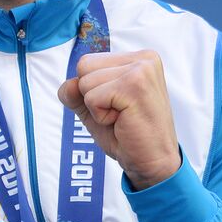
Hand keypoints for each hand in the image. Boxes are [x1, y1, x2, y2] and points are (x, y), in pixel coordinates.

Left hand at [57, 51, 180, 189]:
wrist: (152, 163)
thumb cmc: (128, 136)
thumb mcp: (95, 109)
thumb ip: (76, 93)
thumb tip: (69, 84)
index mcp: (138, 58)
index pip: (87, 62)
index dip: (92, 90)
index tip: (118, 106)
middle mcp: (144, 59)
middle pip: (84, 67)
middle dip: (92, 97)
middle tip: (120, 114)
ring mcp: (141, 70)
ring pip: (85, 82)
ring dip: (97, 109)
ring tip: (122, 118)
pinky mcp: (135, 85)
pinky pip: (91, 98)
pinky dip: (100, 116)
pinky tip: (123, 122)